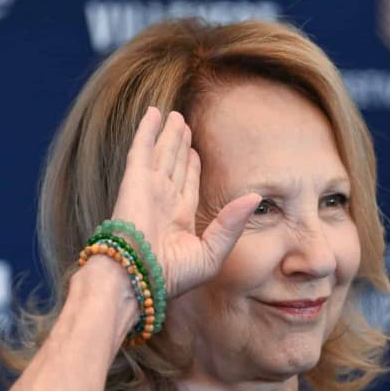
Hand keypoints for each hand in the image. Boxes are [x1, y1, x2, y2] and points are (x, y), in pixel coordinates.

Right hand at [109, 107, 259, 298]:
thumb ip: (232, 224)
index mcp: (179, 221)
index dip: (192, 167)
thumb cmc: (172, 275)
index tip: (196, 152)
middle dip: (180, 145)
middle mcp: (163, 202)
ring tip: (174, 115)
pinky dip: (147, 130)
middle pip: (175, 165)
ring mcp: (148, 189)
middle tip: (184, 123)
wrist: (137, 277)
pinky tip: (153, 113)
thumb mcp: (212, 253)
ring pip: (162, 153)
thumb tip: (255, 197)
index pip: (188, 186)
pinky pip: (142, 148)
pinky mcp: (135, 180)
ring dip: (168, 134)